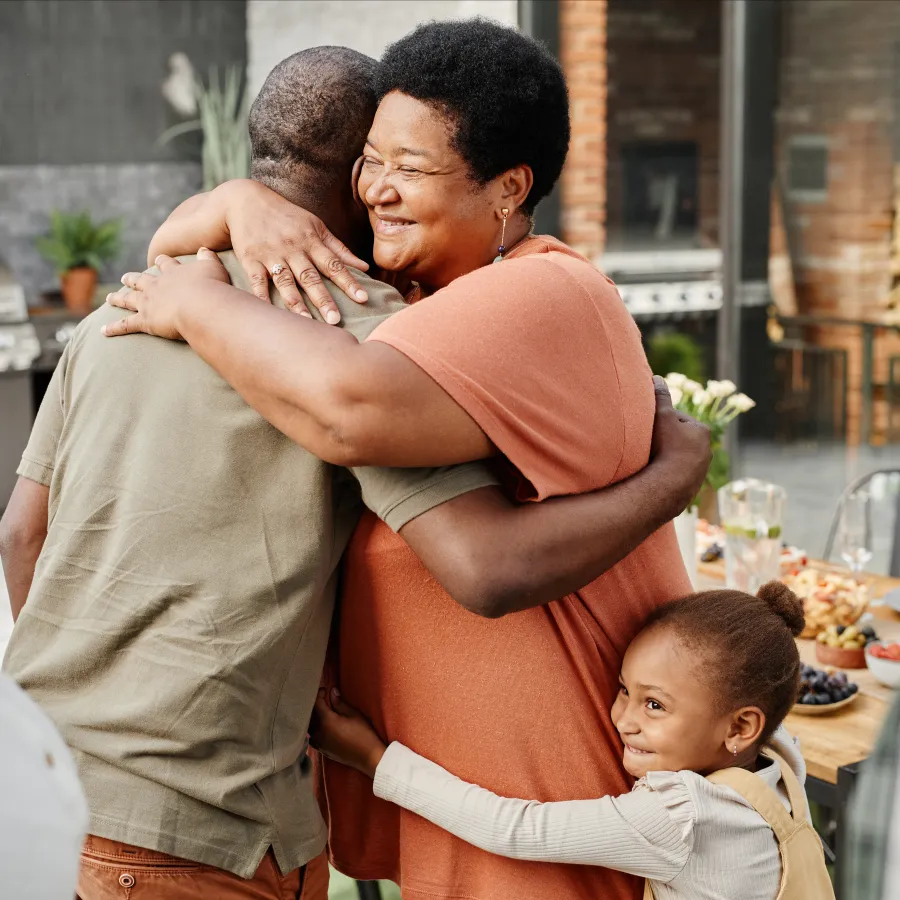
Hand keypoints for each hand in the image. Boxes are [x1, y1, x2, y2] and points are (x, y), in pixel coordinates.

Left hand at [103, 249, 229, 339]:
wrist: (201, 306)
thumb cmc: (211, 288)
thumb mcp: (214, 268)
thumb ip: (208, 257)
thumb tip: (205, 249)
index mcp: (173, 273)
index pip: (165, 264)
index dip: (161, 262)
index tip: (157, 259)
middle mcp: (156, 286)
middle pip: (140, 280)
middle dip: (132, 279)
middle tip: (125, 278)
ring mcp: (148, 303)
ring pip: (128, 299)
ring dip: (118, 299)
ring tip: (110, 298)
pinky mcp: (145, 321)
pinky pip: (125, 325)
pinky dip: (114, 328)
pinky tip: (103, 331)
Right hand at [223, 180, 370, 322]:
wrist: (246, 201)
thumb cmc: (287, 217)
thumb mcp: (315, 226)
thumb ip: (339, 249)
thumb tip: (365, 267)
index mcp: (312, 241)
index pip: (334, 264)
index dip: (349, 282)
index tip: (363, 298)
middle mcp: (293, 249)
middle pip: (310, 277)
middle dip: (324, 299)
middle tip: (335, 321)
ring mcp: (271, 255)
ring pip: (286, 282)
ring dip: (296, 303)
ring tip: (307, 322)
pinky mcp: (250, 260)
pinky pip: (257, 281)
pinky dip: (262, 296)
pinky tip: (269, 312)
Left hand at [309, 688, 386, 778]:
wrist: (369, 757)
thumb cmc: (364, 734)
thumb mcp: (354, 715)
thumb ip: (340, 703)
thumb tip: (332, 692)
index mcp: (326, 721)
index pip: (316, 703)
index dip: (319, 694)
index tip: (325, 690)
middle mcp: (318, 733)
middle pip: (310, 715)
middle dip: (316, 705)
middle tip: (324, 698)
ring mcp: (319, 743)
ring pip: (310, 727)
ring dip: (314, 717)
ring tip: (323, 711)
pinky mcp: (322, 750)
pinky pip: (312, 737)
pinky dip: (314, 729)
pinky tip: (322, 727)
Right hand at [649, 376, 711, 514]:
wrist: (670, 486)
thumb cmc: (667, 447)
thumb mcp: (661, 417)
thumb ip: (660, 397)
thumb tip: (657, 377)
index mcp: (702, 431)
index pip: (678, 419)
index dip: (661, 420)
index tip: (648, 426)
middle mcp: (706, 450)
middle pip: (680, 440)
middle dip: (666, 440)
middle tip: (647, 444)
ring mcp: (700, 470)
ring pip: (680, 458)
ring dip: (667, 458)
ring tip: (650, 460)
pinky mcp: (693, 487)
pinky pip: (678, 475)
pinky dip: (668, 473)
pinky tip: (655, 475)